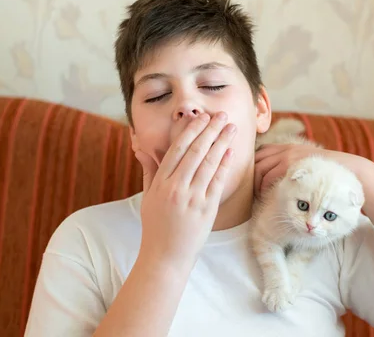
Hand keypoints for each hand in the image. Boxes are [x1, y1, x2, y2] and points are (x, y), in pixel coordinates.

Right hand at [134, 112, 235, 270]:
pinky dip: (224, 165)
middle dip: (210, 130)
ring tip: (230, 127)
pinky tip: (231, 151)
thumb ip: (149, 171)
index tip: (201, 117)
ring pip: (208, 163)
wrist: (165, 257)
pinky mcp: (206, 209)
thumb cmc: (156, 227)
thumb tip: (142, 147)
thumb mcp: (148, 197)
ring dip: (221, 142)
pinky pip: (217, 182)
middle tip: (220, 115)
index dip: (190, 131)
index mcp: (160, 183)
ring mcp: (192, 198)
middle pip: (195, 152)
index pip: (177, 150)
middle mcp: (175, 188)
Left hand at [254, 144, 366, 195]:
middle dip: (251, 176)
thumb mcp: (308, 162)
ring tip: (259, 196)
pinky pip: (269, 177)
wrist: (347, 169)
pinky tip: (268, 196)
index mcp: (289, 146)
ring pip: (259, 170)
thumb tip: (280, 175)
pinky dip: (264, 188)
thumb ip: (294, 165)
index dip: (254, 164)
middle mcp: (286, 149)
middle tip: (254, 191)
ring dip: (256, 184)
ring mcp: (288, 157)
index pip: (262, 151)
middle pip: (257, 160)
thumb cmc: (328, 172)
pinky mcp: (290, 167)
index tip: (255, 179)